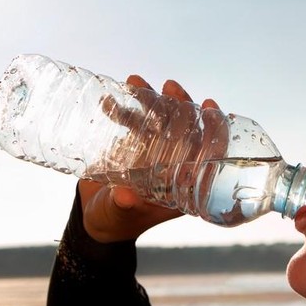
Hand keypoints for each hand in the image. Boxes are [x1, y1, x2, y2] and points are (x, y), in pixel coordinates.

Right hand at [79, 75, 219, 242]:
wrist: (93, 217)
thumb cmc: (113, 222)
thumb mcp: (119, 214)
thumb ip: (123, 206)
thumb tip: (125, 197)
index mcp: (183, 184)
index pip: (208, 153)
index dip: (213, 129)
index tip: (209, 106)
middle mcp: (173, 165)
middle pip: (186, 129)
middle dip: (180, 104)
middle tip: (169, 87)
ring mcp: (154, 153)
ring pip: (160, 120)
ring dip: (150, 99)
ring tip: (135, 82)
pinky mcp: (134, 146)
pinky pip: (133, 122)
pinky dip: (122, 109)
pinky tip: (108, 102)